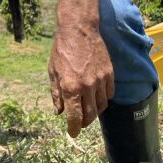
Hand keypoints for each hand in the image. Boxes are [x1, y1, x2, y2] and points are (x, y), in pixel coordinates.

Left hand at [47, 0, 113, 135]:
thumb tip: (59, 112)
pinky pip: (109, 94)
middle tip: (79, 123)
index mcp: (70, 87)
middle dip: (84, 123)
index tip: (72, 132)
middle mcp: (86, 86)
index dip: (73, 128)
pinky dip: (103, 100)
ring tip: (88, 112)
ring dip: (94, 113)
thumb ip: (56, 94)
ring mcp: (100, 80)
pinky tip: (97, 98)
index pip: (74, 117)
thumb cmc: (62, 49)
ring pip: (101, 106)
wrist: (79, 30)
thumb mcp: (53, 72)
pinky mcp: (109, 74)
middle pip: (90, 115)